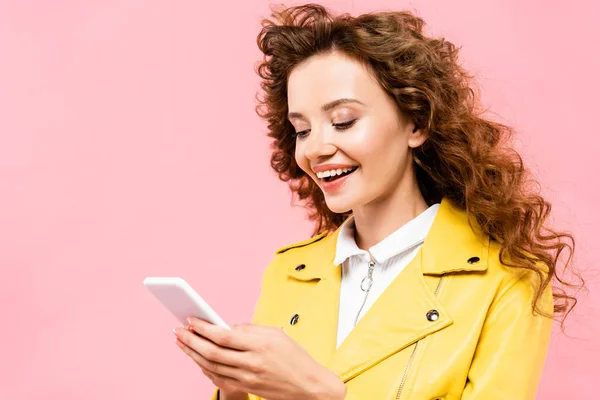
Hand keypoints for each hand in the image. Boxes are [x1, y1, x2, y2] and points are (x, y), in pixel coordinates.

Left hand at [173, 318, 345, 399]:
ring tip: (181, 343)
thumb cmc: (295, 357)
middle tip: (178, 330)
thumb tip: (226, 326)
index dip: (203, 327)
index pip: (223, 335)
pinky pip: (219, 378)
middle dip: (191, 340)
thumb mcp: (275, 334)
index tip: (191, 319)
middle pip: (212, 352)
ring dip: (192, 354)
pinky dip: (204, 368)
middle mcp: (251, 362)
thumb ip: (249, 328)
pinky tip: (197, 360)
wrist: (309, 387)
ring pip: (211, 366)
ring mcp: (247, 378)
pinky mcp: (246, 388)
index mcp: (259, 344)